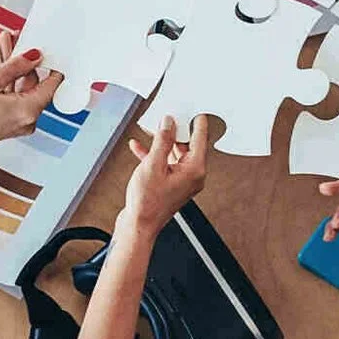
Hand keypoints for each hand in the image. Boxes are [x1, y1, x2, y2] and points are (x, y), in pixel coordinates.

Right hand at [0, 29, 62, 150]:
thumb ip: (17, 65)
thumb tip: (35, 55)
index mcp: (30, 110)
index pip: (52, 83)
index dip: (51, 63)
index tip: (47, 48)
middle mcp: (27, 118)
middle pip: (31, 82)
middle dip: (20, 58)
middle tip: (13, 38)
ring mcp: (16, 120)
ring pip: (17, 86)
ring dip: (8, 65)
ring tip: (0, 42)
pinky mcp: (6, 119)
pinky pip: (9, 95)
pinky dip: (2, 79)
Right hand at [120, 115, 209, 233]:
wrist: (137, 226)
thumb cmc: (147, 204)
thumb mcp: (153, 164)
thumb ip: (162, 141)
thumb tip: (169, 124)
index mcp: (194, 170)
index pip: (200, 139)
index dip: (197, 123)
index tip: (197, 112)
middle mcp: (192, 176)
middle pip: (187, 145)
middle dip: (175, 131)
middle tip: (169, 117)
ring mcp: (181, 181)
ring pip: (174, 154)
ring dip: (161, 142)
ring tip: (151, 129)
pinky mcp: (170, 184)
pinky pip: (165, 164)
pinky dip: (153, 155)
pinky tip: (139, 147)